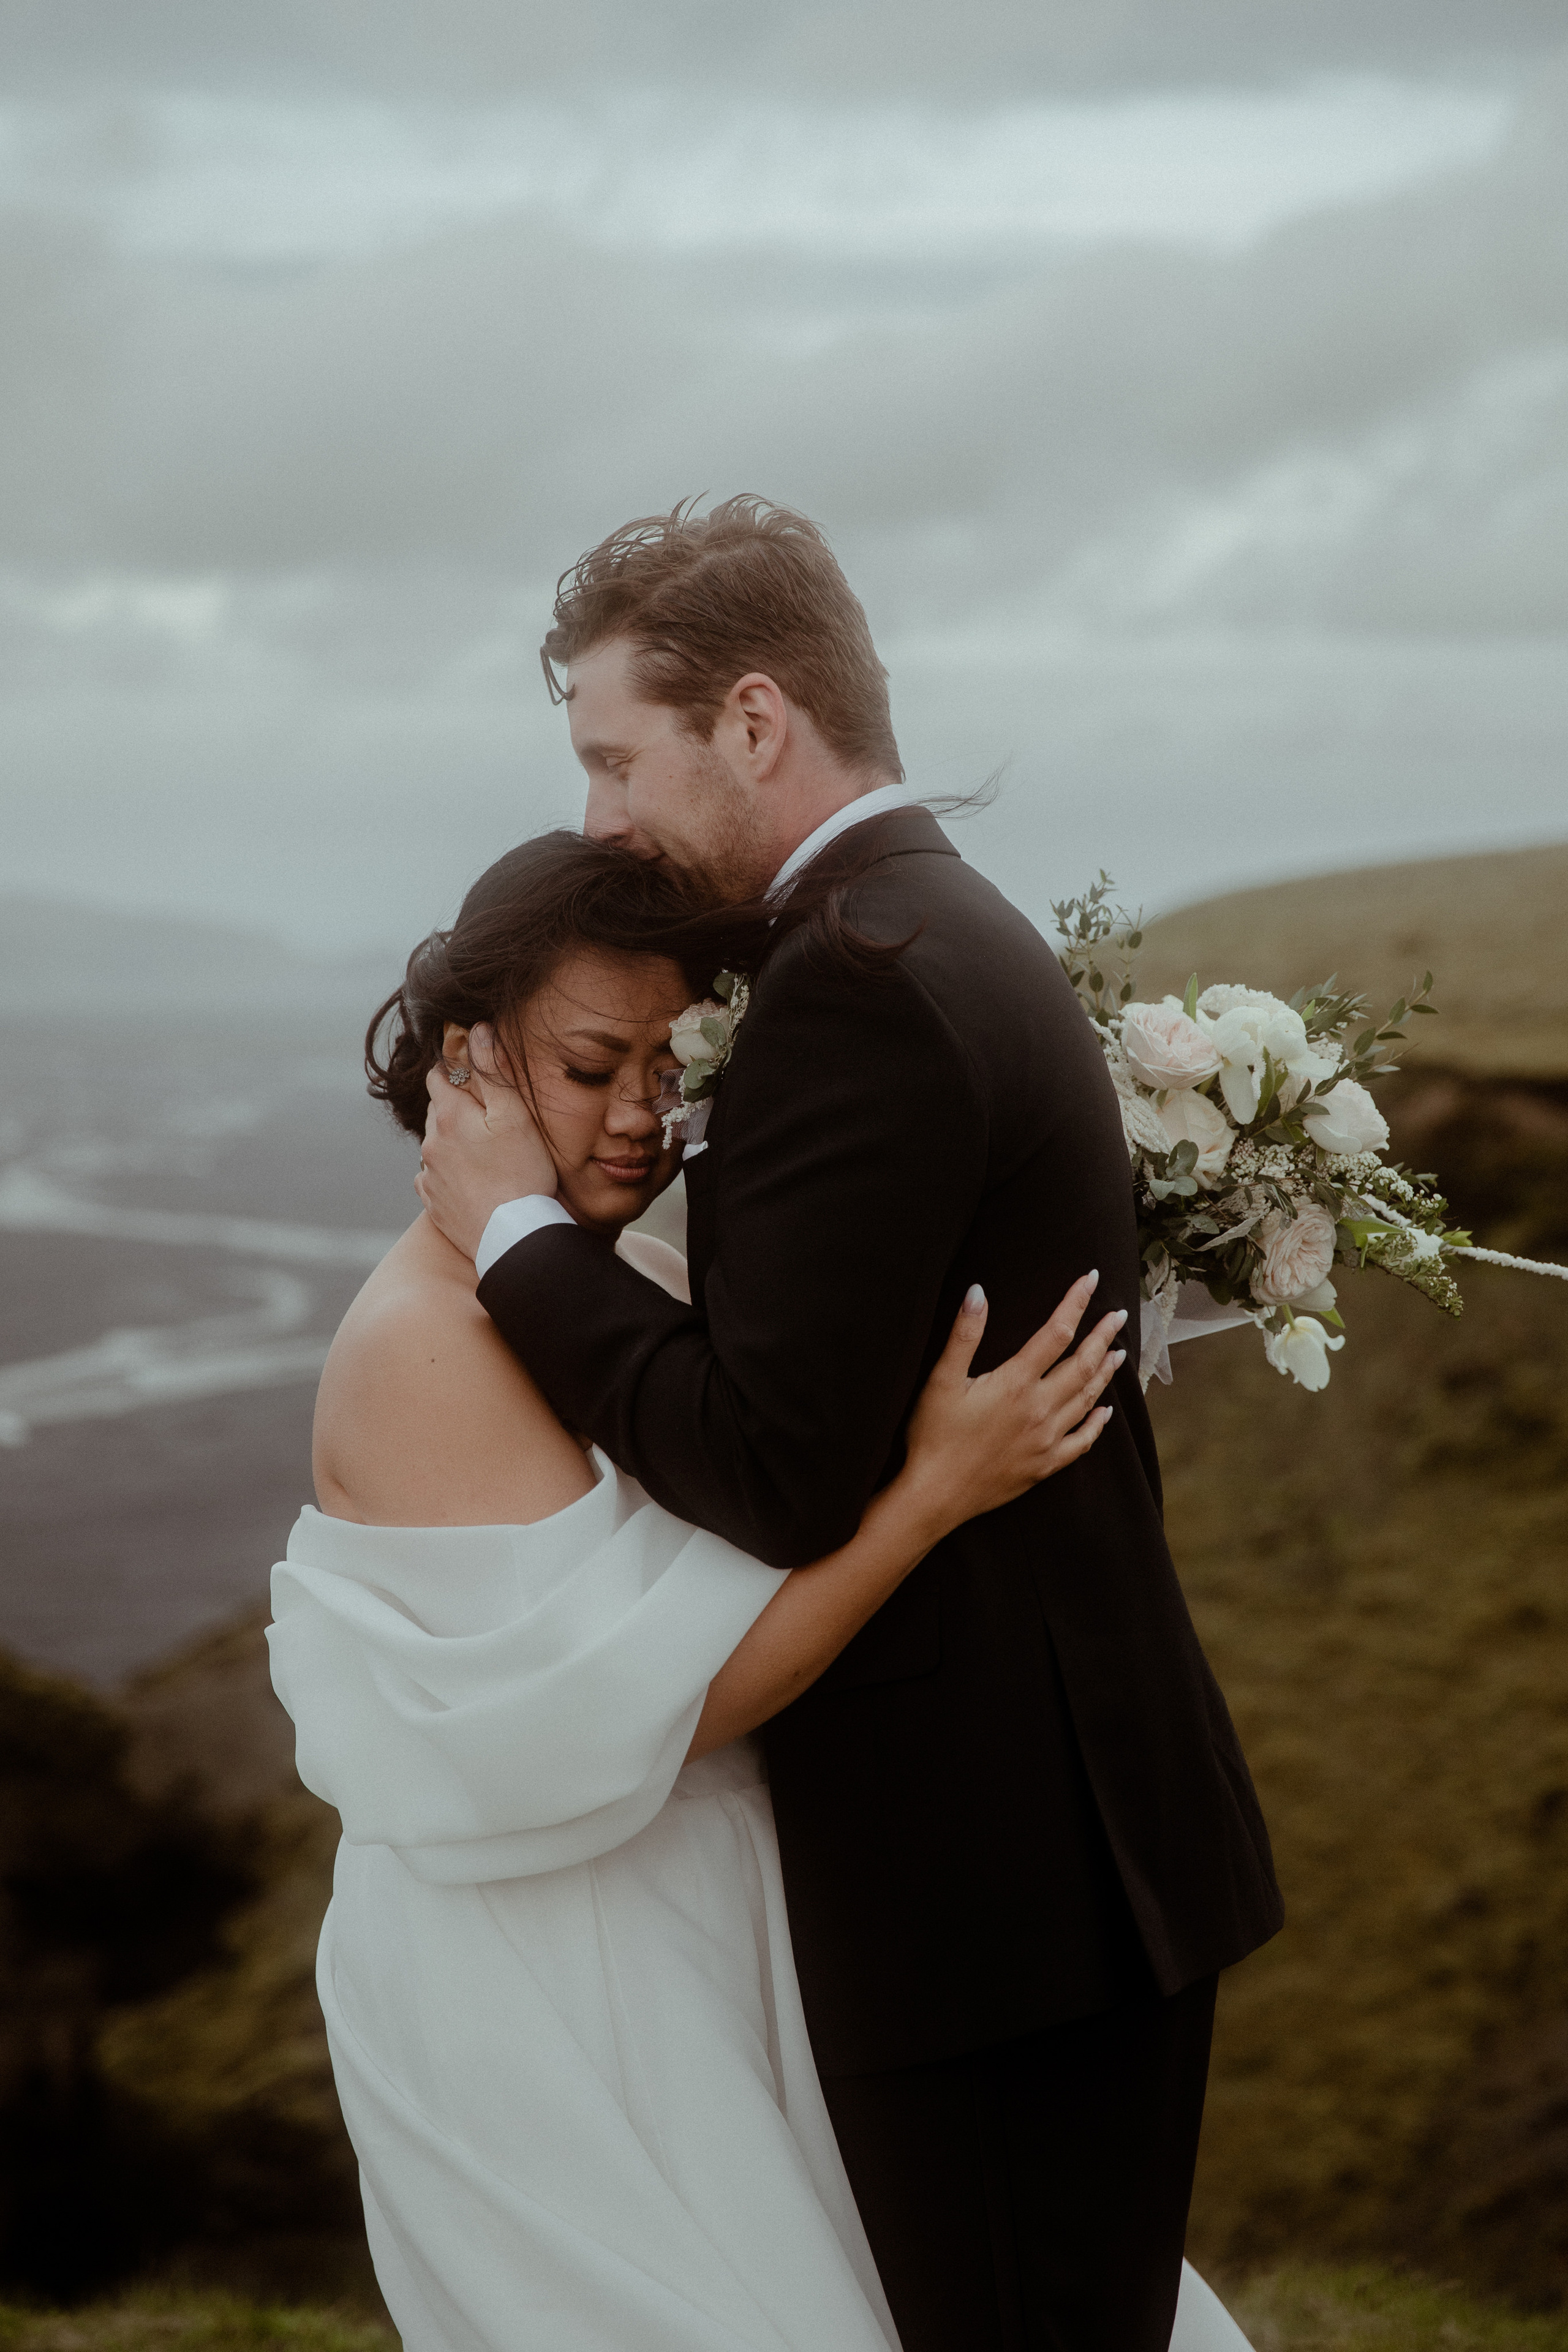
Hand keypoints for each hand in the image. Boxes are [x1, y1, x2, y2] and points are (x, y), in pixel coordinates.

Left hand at [415, 1024, 558, 1262]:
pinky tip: (474, 1180)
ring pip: (437, 1145)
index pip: (438, 1074)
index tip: (476, 1073)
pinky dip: (450, 1173)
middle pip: (437, 1110)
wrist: (514, 1239)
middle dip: (457, 1106)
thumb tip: (477, 1030)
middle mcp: (430, 1144)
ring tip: (487, 1153)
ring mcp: (429, 1176)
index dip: (456, 1068)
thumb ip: (493, 1071)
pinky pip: (435, 1178)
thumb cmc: (522, 1174)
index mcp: (448, 1116)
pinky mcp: (434, 1205)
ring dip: (454, 1142)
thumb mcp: (515, 1116)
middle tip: (490, 1116)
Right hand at [900, 1274, 1124, 1537]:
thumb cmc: (932, 1436)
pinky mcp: (1044, 1466)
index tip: (1091, 1279)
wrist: (935, 1496)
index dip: (1075, 1302)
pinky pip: (1081, 1442)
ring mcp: (1046, 1440)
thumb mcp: (941, 1380)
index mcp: (1015, 1383)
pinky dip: (1096, 1424)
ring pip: (1086, 1399)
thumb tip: (978, 1291)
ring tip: (1119, 1353)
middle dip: (1102, 1336)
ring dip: (1104, 1374)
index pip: (1056, 1332)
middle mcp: (1039, 1409)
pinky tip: (1105, 1412)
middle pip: (1082, 1364)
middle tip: (1118, 1316)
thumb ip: (964, 1334)